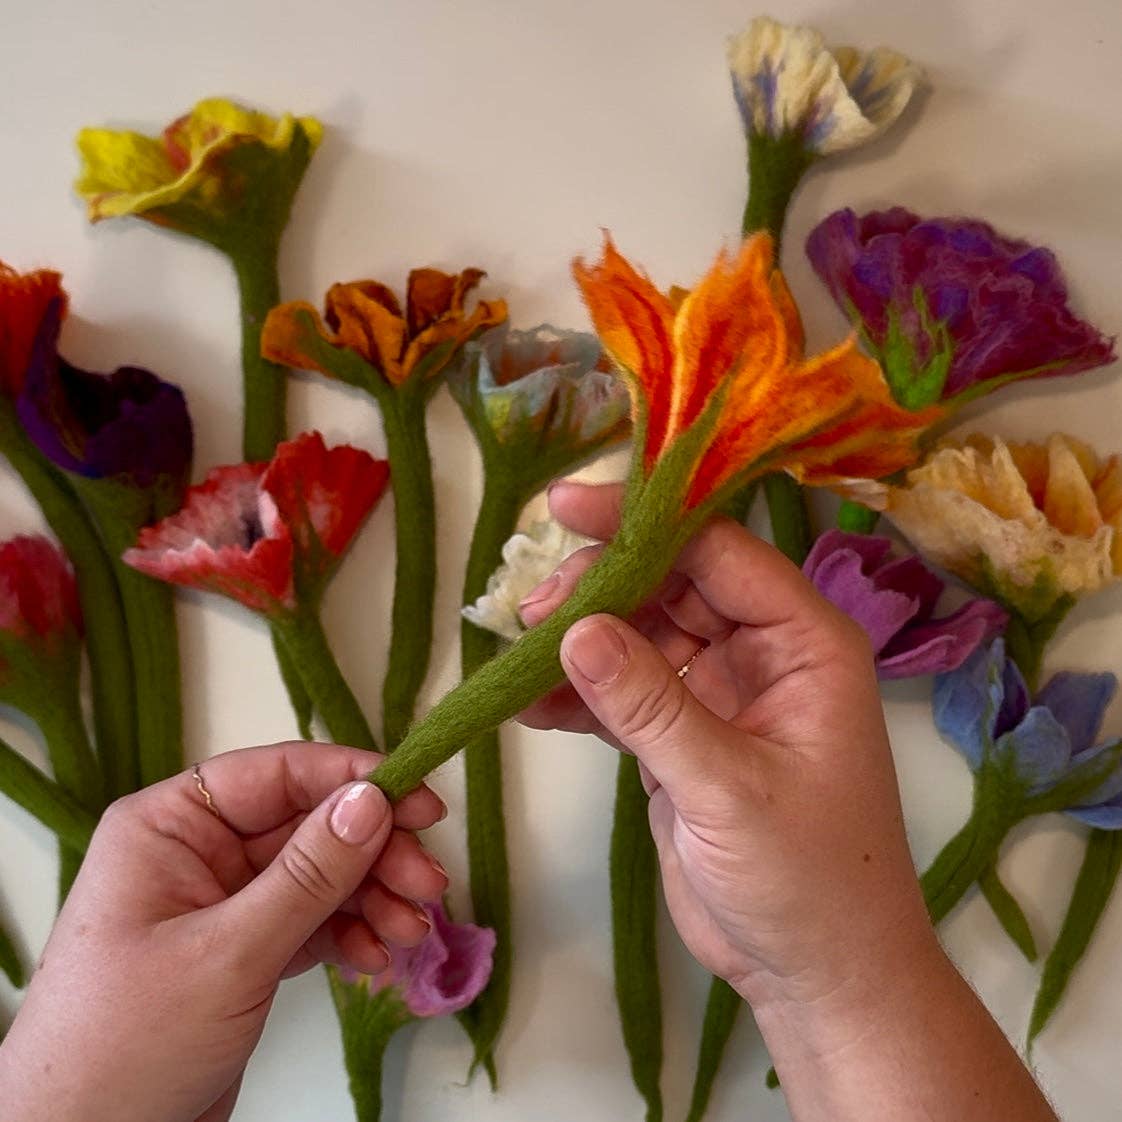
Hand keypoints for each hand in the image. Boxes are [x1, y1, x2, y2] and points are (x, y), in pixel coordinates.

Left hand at [0, 742, 447, 1121]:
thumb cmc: (127, 1044)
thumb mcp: (228, 953)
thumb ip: (308, 874)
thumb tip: (372, 799)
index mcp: (171, 826)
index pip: (277, 775)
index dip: (353, 779)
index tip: (420, 801)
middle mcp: (200, 852)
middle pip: (310, 826)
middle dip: (373, 854)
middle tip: (428, 884)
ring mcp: (225, 902)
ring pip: (320, 875)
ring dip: (372, 899)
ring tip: (412, 931)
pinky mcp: (245, 951)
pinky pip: (314, 921)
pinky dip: (351, 935)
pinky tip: (378, 958)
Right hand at [519, 481, 934, 1004]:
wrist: (817, 974)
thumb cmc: (808, 878)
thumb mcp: (728, 787)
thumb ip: (650, 705)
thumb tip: (573, 628)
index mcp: (803, 642)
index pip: (717, 552)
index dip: (641, 522)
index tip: (563, 508)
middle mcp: (763, 654)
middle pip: (671, 586)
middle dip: (601, 590)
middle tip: (531, 610)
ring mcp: (720, 695)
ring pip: (641, 638)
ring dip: (581, 644)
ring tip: (519, 657)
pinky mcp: (685, 738)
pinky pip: (625, 695)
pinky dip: (579, 698)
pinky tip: (531, 705)